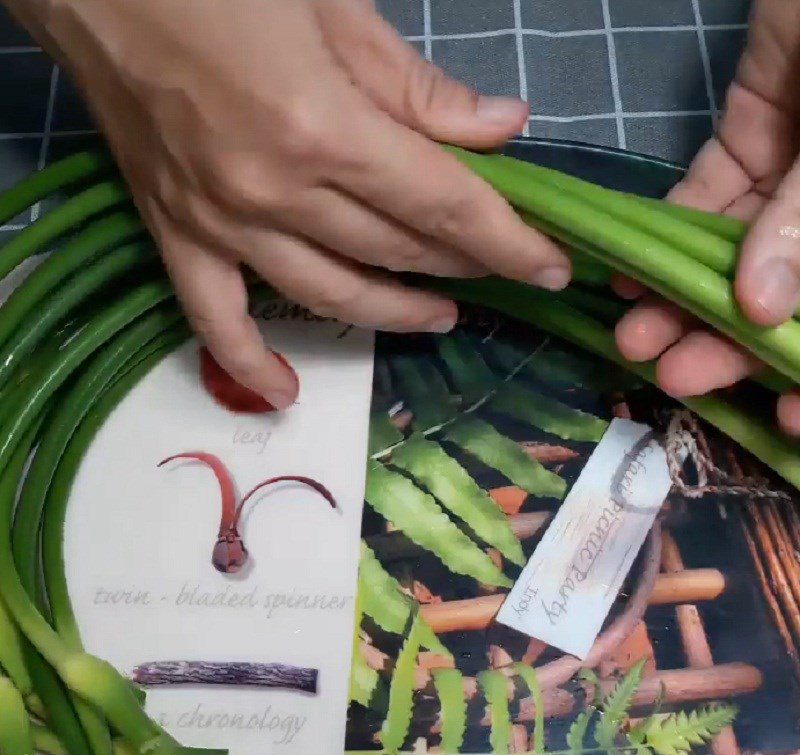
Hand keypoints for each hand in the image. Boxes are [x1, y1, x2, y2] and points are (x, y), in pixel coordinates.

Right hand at [11, 0, 567, 408]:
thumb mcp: (333, 7)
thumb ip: (419, 84)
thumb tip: (502, 126)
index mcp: (323, 127)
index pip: (443, 206)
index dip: (508, 241)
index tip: (552, 267)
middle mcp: (275, 193)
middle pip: (395, 251)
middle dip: (464, 266)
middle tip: (501, 269)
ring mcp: (222, 224)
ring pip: (329, 295)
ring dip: (395, 313)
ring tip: (439, 316)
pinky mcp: (176, 236)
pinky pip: (216, 320)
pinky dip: (251, 363)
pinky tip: (287, 392)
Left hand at [614, 0, 799, 434]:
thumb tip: (762, 311)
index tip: (789, 422)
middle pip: (788, 298)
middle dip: (728, 344)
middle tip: (671, 377)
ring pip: (739, 259)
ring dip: (684, 300)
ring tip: (632, 340)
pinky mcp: (753, 141)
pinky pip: (706, 201)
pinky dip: (666, 237)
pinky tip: (626, 275)